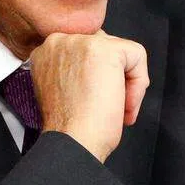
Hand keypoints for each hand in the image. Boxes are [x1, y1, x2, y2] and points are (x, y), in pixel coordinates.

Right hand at [29, 32, 148, 162]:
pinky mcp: (105, 49)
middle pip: (104, 45)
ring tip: (117, 107)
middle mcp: (59, 41)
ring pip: (121, 51)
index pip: (85, 48)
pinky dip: (139, 83)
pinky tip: (124, 104)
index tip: (94, 99)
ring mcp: (81, 42)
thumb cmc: (68, 128)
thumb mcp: (61, 88)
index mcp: (45, 51)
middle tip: (109, 105)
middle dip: (113, 76)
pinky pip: (137, 55)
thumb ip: (74, 69)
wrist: (72, 142)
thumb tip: (100, 66)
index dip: (97, 75)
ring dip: (126, 82)